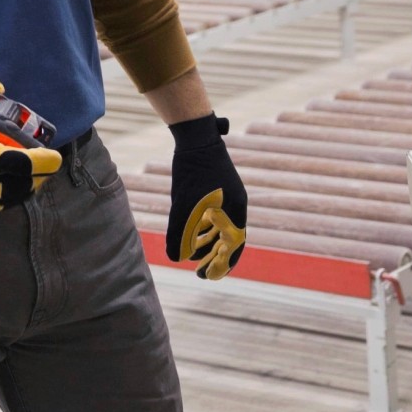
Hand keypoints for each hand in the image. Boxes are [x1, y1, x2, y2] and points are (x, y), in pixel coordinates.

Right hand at [0, 77, 63, 210]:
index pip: (12, 163)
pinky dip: (0, 196)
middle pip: (11, 187)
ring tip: (33, 180)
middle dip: (36, 180)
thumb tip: (2, 90)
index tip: (53, 157)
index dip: (38, 163)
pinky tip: (6, 186)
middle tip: (47, 169)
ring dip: (21, 192)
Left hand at [166, 114, 246, 279]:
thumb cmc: (192, 171)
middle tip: (200, 272)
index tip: (209, 276)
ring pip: (220, 227)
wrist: (196, 135)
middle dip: (214, 258)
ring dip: (208, 243)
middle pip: (228, 239)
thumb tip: (175, 257)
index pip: (234, 246)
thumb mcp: (184, 204)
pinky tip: (190, 231)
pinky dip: (204, 226)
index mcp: (235, 210)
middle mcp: (235, 203)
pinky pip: (214, 213)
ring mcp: (228, 194)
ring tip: (192, 255)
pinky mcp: (218, 186)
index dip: (223, 264)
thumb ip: (180, 231)